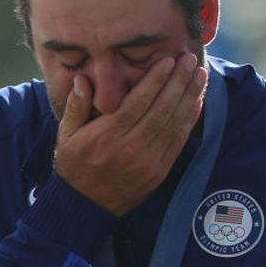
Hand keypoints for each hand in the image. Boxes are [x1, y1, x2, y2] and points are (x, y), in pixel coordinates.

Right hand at [54, 53, 207, 215]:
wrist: (85, 206)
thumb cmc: (74, 165)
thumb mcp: (66, 135)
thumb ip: (76, 106)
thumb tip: (82, 79)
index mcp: (107, 135)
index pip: (137, 101)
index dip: (156, 80)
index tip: (168, 61)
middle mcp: (130, 147)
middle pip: (161, 109)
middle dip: (178, 82)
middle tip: (189, 59)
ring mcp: (147, 161)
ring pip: (173, 123)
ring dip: (189, 97)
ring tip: (200, 74)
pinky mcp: (158, 172)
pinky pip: (178, 142)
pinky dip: (189, 120)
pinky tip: (196, 102)